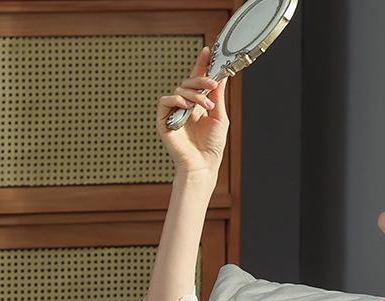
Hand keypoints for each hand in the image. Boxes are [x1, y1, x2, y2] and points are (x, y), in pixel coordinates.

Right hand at [156, 44, 229, 172]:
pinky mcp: (164, 120)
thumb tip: (221, 76)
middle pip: (188, 81)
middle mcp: (185, 107)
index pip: (197, 81)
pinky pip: (166, 100)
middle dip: (201, 80)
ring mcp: (174, 112)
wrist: (203, 165)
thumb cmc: (212, 146)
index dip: (201, 65)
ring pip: (180, 90)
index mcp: (198, 105)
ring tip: (206, 106)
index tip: (208, 51)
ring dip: (194, 94)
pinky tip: (187, 106)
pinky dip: (177, 99)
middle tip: (212, 85)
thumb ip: (218, 96)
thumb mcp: (219, 117)